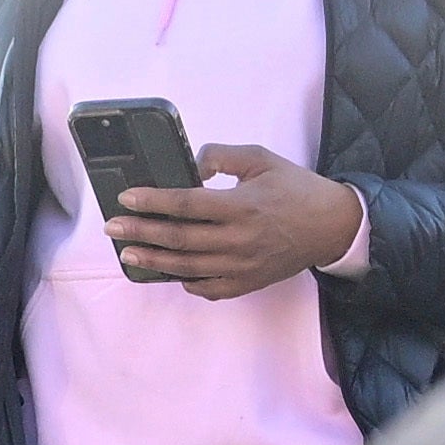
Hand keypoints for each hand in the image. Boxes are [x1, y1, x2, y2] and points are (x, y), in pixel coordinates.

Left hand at [109, 142, 360, 300]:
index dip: (153, 201)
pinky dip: (187, 282)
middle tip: (112, 228)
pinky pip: (210, 288)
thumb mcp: (262, 158)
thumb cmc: (295, 188)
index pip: (186, 204)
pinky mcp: (249, 282)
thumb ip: (223, 156)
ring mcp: (243, 265)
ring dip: (155, 261)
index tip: (126, 198)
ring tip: (128, 254)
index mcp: (242, 205)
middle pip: (179, 238)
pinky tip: (170, 273)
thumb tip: (192, 165)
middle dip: (141, 232)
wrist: (332, 226)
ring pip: (188, 267)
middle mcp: (239, 239)